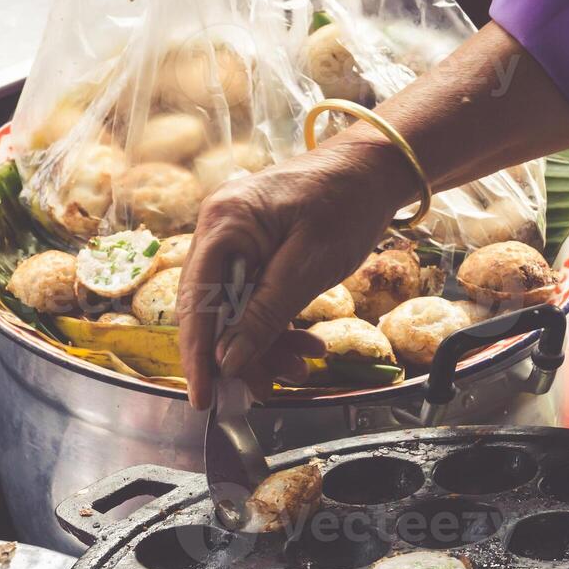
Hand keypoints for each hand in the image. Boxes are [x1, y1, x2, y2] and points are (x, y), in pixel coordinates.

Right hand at [178, 135, 416, 408]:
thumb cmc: (345, 204)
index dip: (197, 355)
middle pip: (211, 310)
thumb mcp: (309, 265)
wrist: (373, 170)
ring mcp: (236, 242)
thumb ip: (265, 314)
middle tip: (264, 389)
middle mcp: (219, 232)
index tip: (203, 398)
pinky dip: (277, 325)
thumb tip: (229, 361)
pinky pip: (255, 299)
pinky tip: (307, 344)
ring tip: (302, 365)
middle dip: (239, 354)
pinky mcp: (255, 253)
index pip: (195, 300)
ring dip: (265, 344)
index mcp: (224, 225)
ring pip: (236, 310)